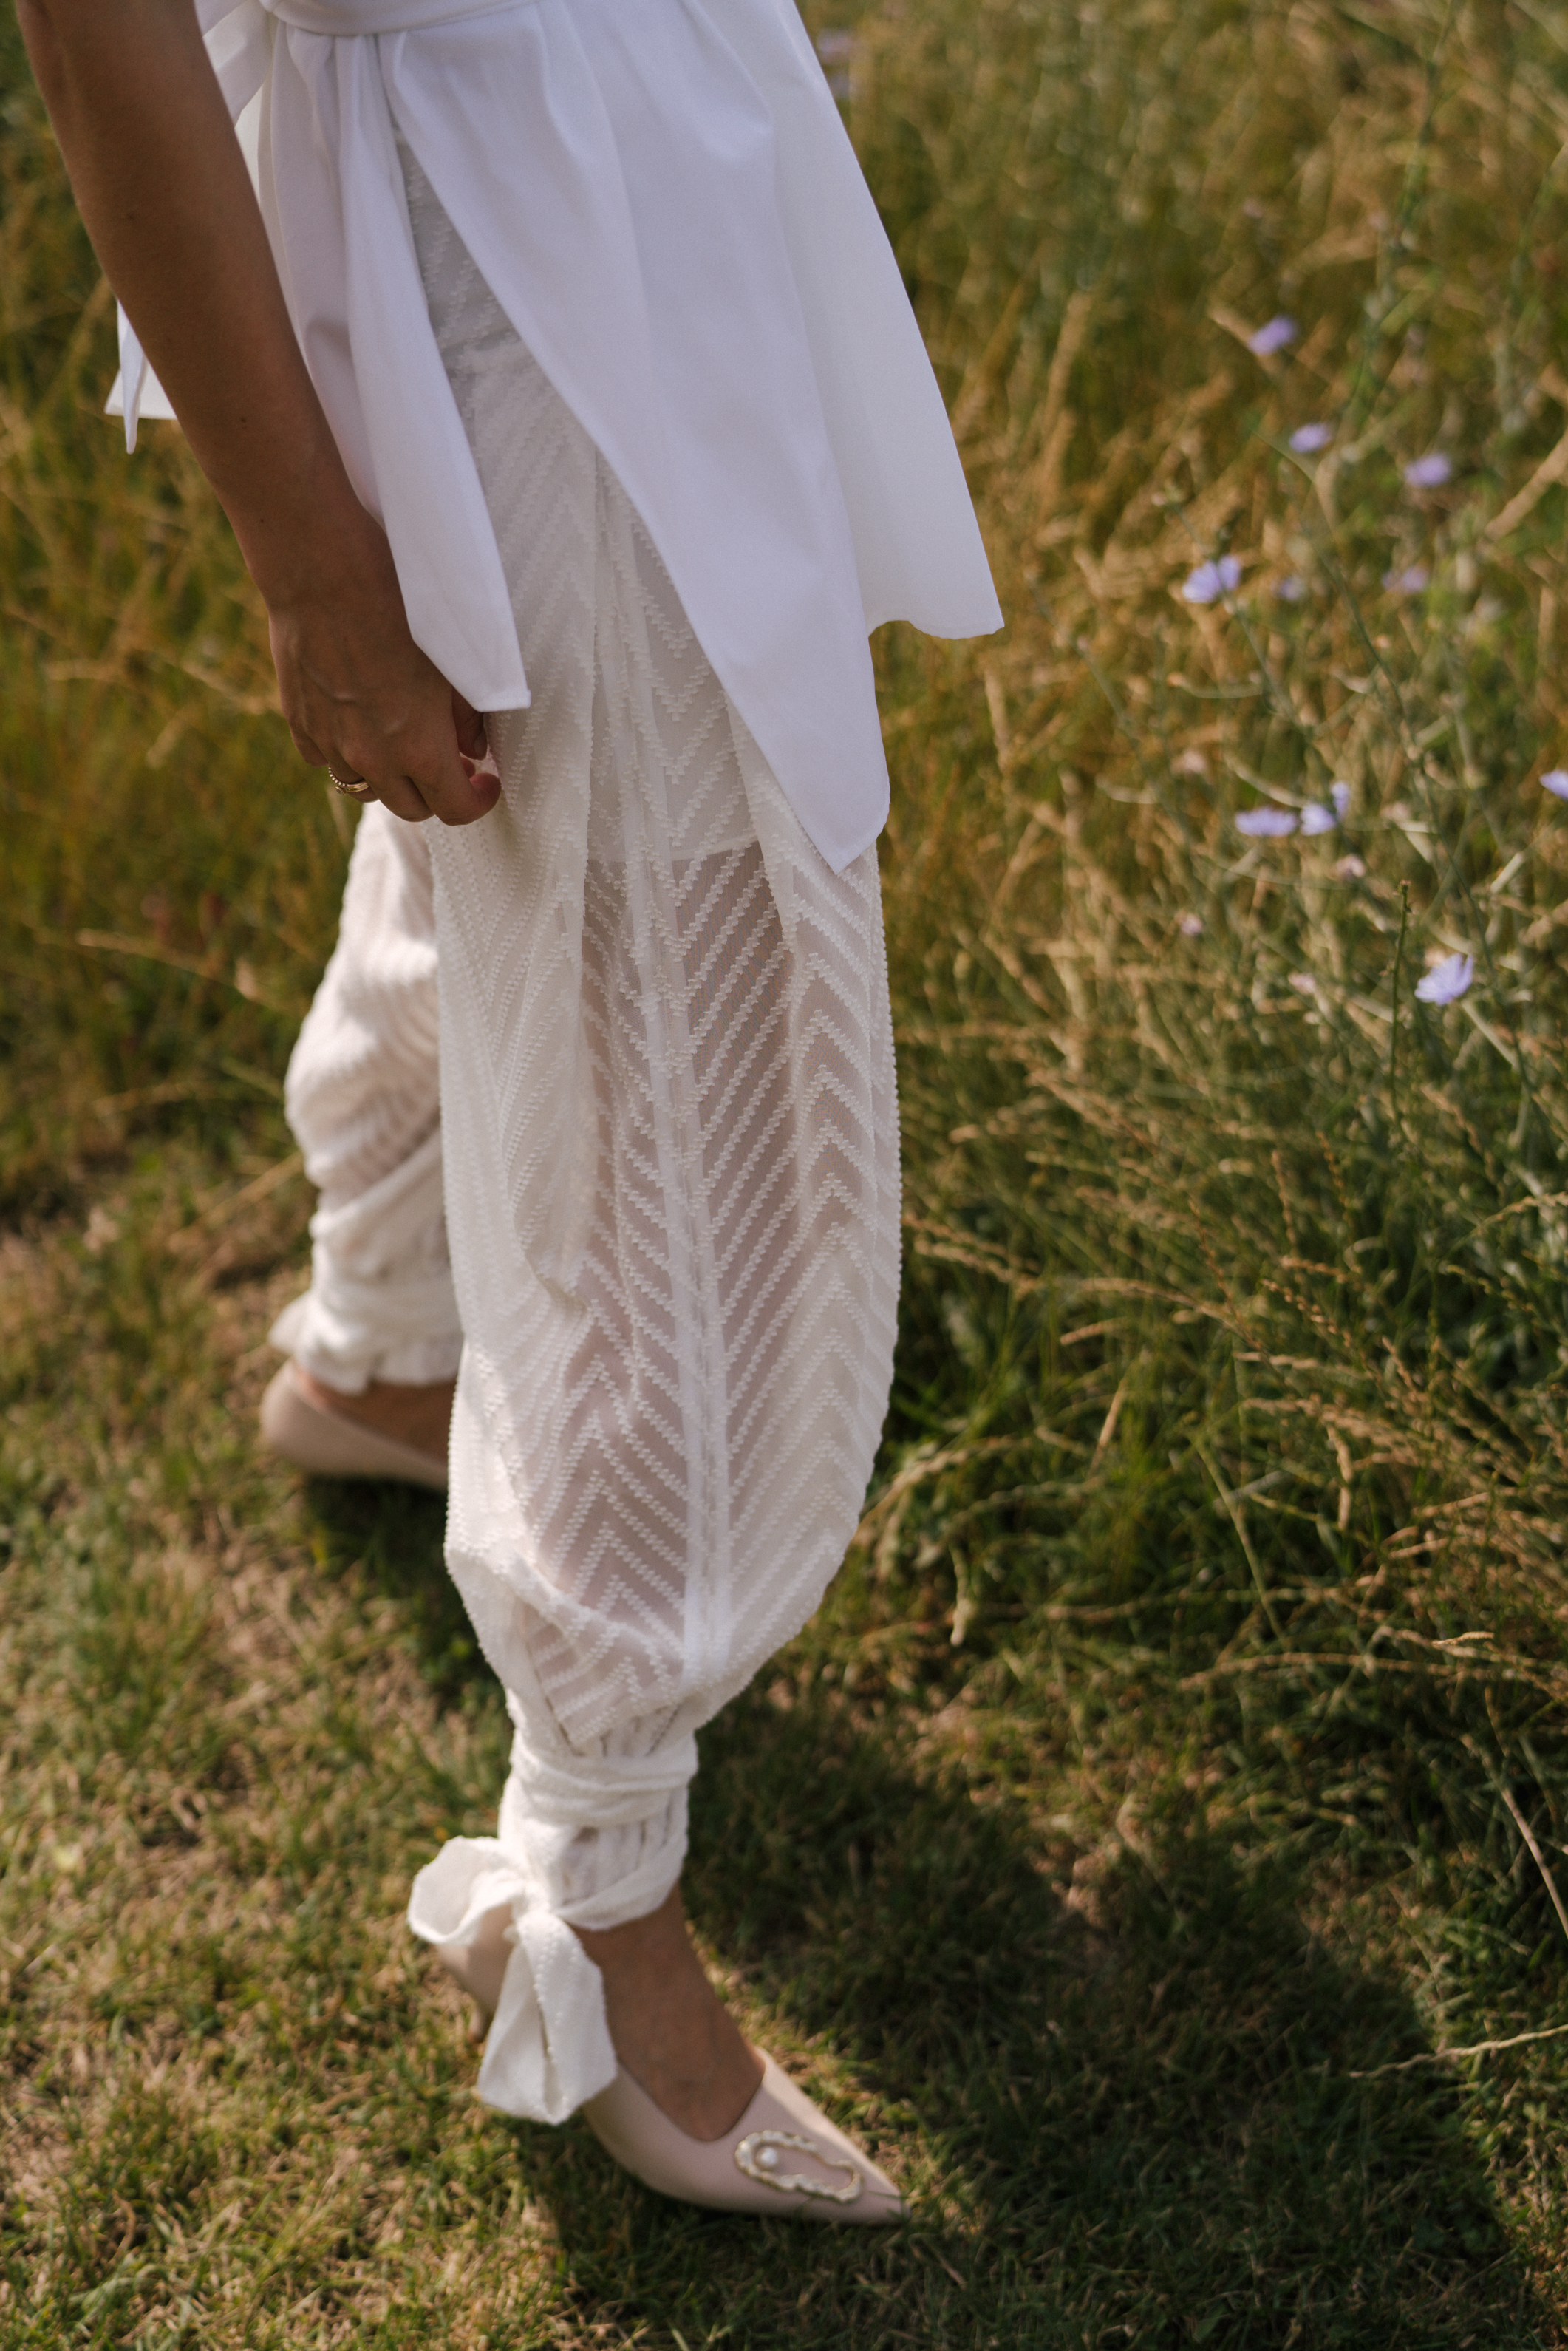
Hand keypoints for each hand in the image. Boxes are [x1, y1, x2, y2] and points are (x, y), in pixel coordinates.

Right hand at [267, 516, 501, 826]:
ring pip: (365, 789)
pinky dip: (347, 754)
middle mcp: (372, 758)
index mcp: (418, 748)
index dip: (477, 802)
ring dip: (391, 777)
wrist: (322, 572)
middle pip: (411, 808)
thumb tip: (472, 747)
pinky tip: (358, 726)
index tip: (484, 783)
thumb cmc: (396, 606)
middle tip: (452, 761)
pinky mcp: (299, 723)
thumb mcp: (451, 660)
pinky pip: (326, 760)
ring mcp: (330, 744)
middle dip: (437, 793)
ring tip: (402, 745)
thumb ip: (466, 716)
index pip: (454, 809)